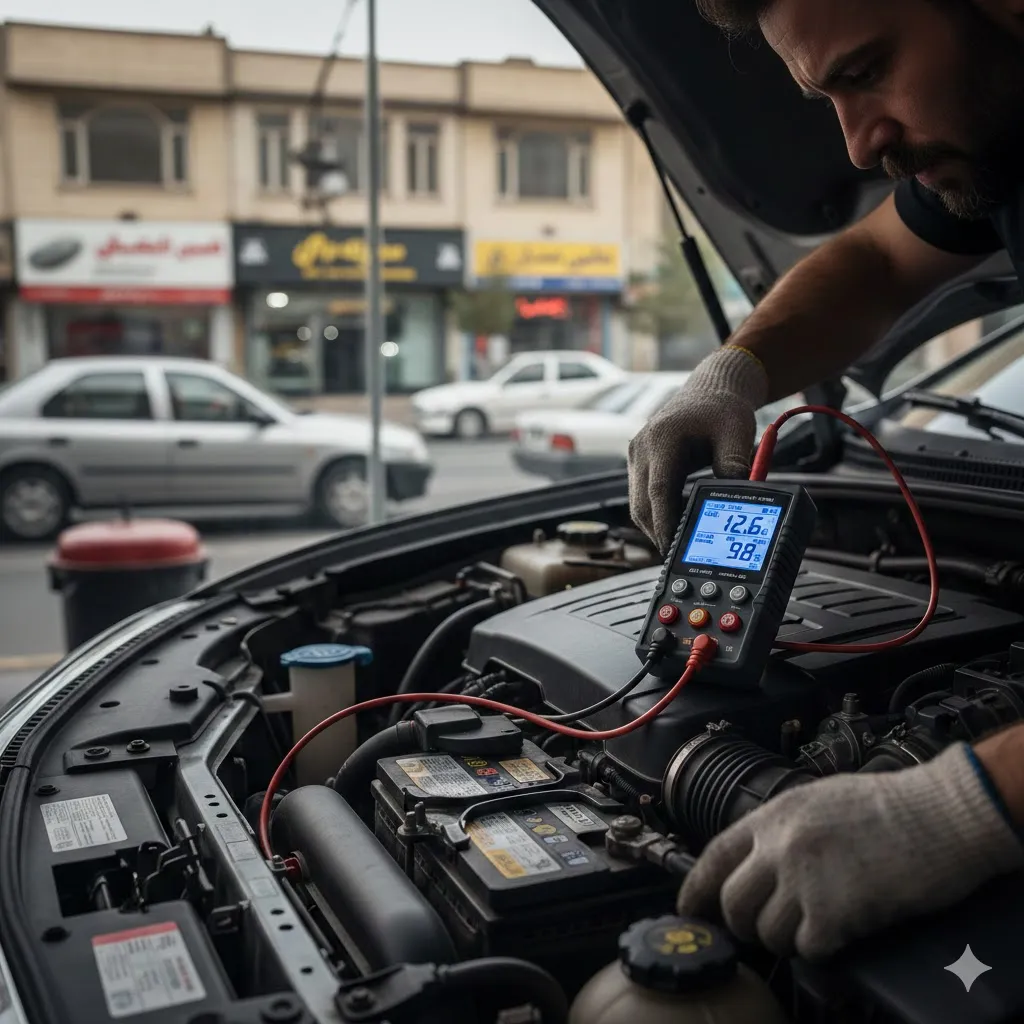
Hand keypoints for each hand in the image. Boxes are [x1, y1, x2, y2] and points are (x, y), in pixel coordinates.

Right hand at [627, 346, 768, 551]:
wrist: (710, 388)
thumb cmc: (723, 409)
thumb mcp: (737, 433)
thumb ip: (734, 466)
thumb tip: (738, 500)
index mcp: (662, 438)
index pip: (658, 491)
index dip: (665, 523)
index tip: (673, 548)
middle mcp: (642, 447)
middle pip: (641, 504)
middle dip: (658, 533)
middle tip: (680, 556)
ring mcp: (636, 455)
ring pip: (638, 504)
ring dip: (656, 526)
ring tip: (681, 543)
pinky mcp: (640, 463)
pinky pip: (642, 496)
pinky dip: (657, 513)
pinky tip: (678, 523)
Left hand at [677, 743, 1023, 959]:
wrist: (940, 814)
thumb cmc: (889, 805)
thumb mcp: (817, 800)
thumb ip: (782, 829)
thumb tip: (758, 861)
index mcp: (773, 816)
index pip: (714, 856)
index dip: (696, 888)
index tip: (690, 909)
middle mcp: (780, 846)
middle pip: (732, 903)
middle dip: (744, 925)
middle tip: (765, 929)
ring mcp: (804, 879)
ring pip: (767, 932)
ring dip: (786, 939)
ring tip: (813, 927)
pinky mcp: (835, 912)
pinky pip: (807, 948)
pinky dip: (819, 948)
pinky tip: (839, 932)